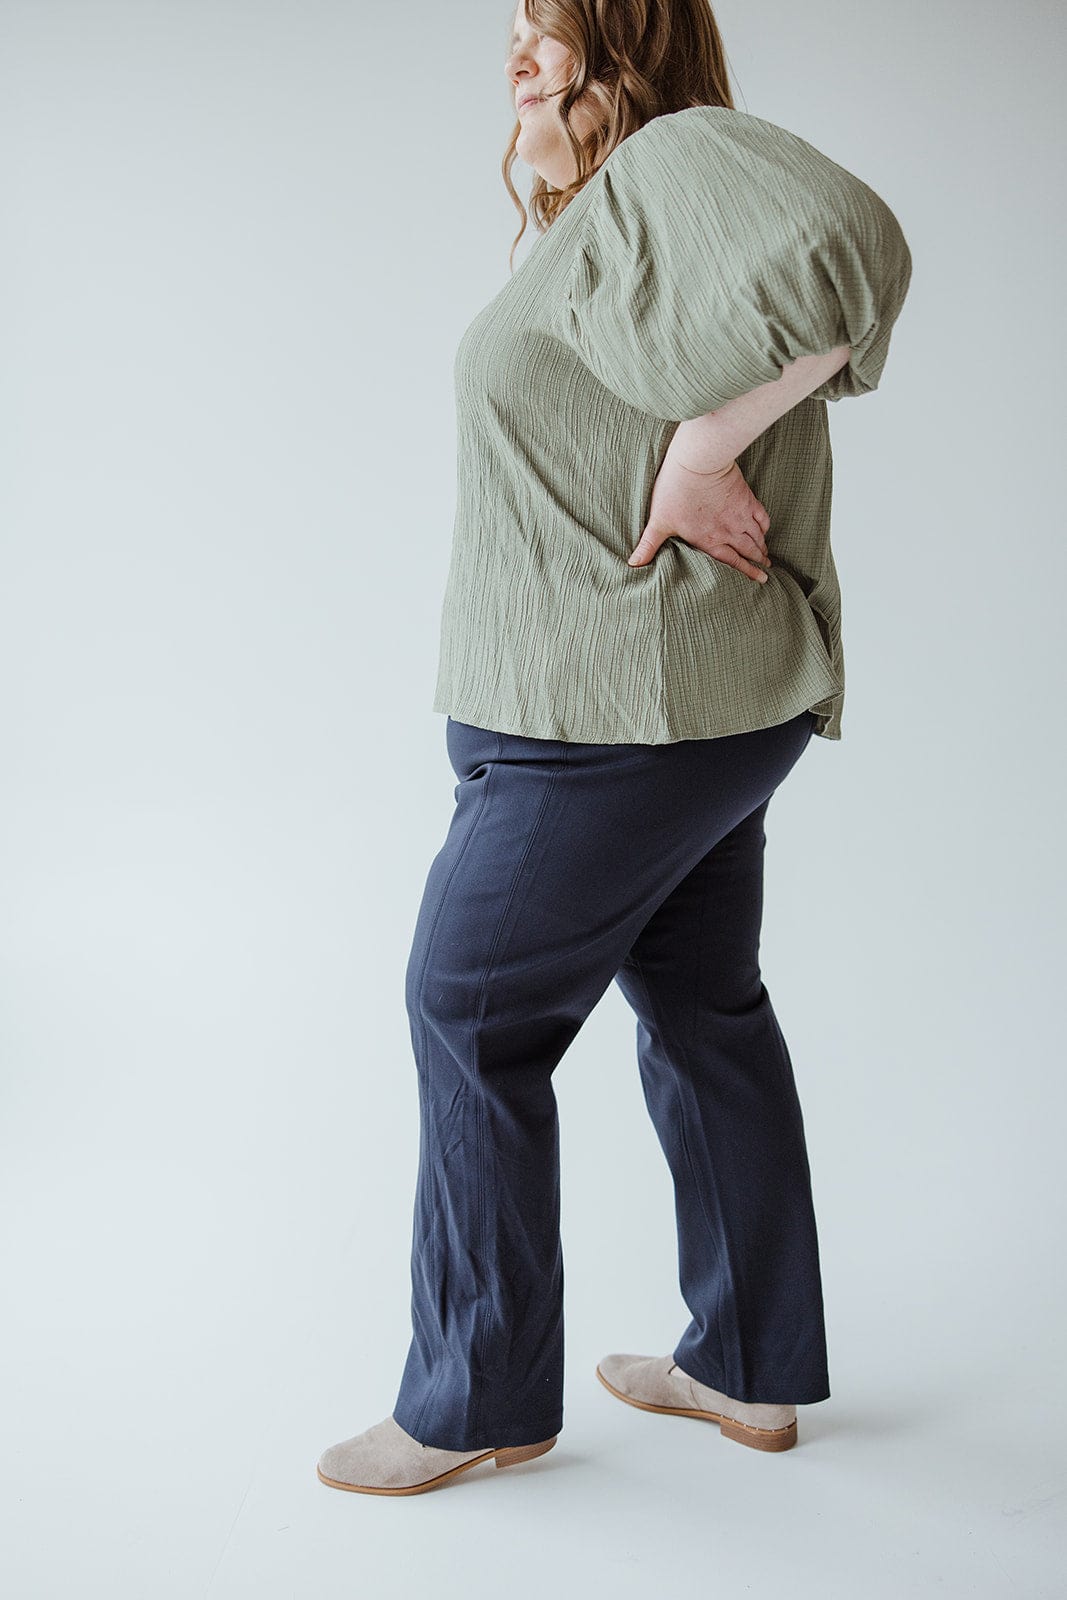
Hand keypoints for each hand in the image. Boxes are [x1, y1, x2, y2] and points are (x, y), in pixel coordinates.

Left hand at [628, 454, 772, 581]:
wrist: (698, 462)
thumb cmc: (675, 490)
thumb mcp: (658, 521)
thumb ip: (648, 545)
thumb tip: (632, 565)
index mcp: (709, 540)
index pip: (732, 562)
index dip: (747, 572)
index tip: (759, 580)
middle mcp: (728, 531)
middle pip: (748, 550)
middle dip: (758, 562)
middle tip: (766, 570)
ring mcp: (740, 514)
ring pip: (757, 536)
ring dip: (762, 547)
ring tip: (767, 555)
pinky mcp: (746, 497)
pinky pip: (762, 516)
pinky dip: (765, 526)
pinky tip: (764, 529)